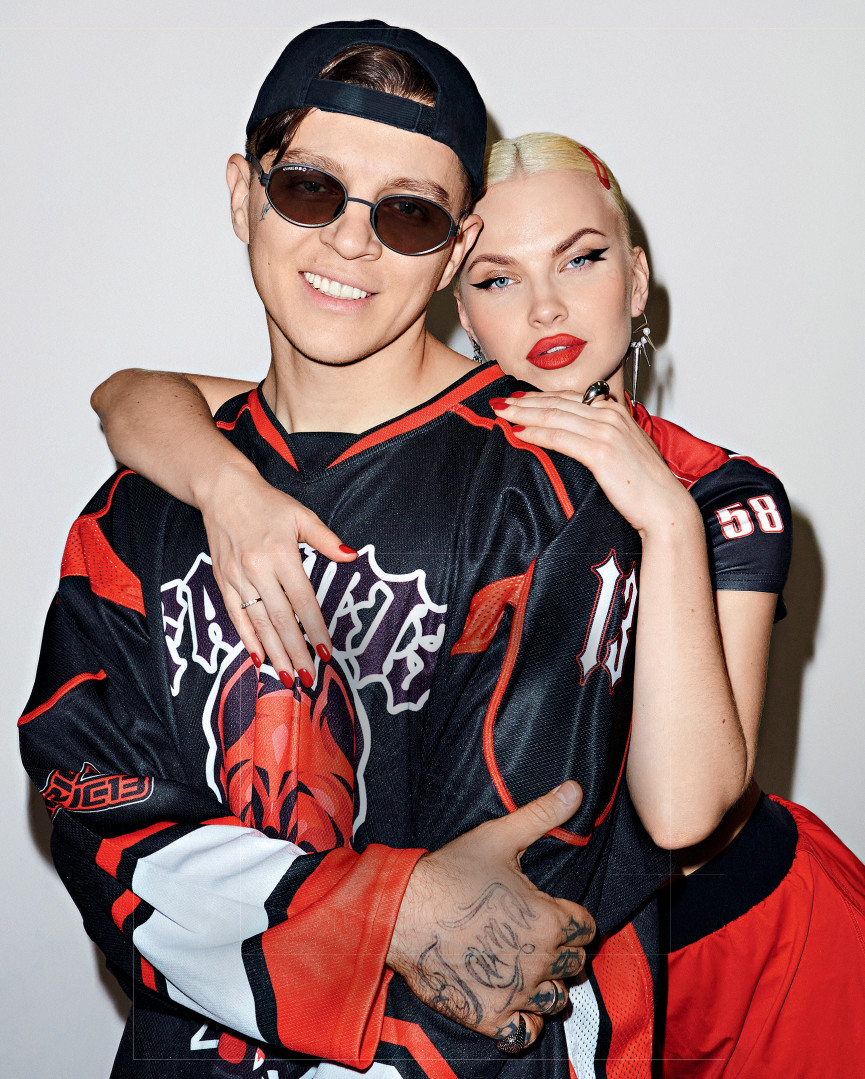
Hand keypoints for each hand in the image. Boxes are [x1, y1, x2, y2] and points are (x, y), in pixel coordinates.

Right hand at [200, 465, 356, 679]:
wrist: (223, 492)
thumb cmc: (267, 504)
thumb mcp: (301, 515)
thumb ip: (326, 539)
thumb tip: (351, 556)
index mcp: (282, 554)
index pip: (303, 600)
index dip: (314, 628)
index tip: (326, 652)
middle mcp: (258, 569)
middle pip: (281, 619)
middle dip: (296, 651)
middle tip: (309, 677)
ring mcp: (237, 577)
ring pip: (259, 623)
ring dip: (274, 652)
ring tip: (287, 676)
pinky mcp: (222, 581)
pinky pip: (236, 616)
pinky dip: (248, 639)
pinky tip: (259, 658)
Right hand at [387, 782, 595, 1048]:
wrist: (401, 912)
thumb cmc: (451, 873)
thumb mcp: (499, 837)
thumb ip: (543, 814)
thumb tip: (575, 788)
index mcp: (549, 919)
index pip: (587, 928)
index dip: (571, 918)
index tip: (550, 911)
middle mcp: (540, 961)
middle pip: (575, 964)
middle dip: (560, 950)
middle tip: (532, 935)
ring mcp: (516, 993)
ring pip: (556, 1000)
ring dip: (546, 985)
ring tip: (523, 966)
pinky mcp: (490, 1017)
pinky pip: (526, 1033)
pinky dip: (524, 1022)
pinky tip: (511, 1002)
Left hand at [492, 391, 698, 537]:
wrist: (665, 507)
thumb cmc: (645, 485)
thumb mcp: (624, 452)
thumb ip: (602, 438)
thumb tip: (576, 439)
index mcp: (616, 412)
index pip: (570, 398)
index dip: (541, 397)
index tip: (519, 399)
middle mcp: (611, 415)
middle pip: (558, 403)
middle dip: (525, 401)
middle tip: (500, 402)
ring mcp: (606, 432)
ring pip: (555, 416)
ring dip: (524, 413)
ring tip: (501, 414)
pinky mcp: (601, 452)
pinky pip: (560, 438)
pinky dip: (537, 433)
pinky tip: (519, 433)